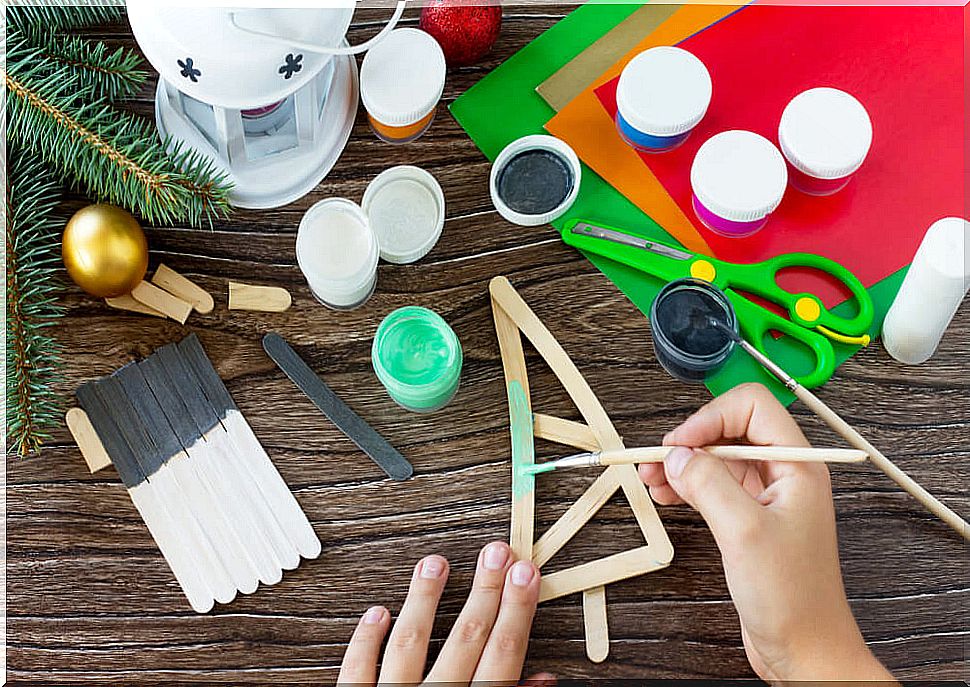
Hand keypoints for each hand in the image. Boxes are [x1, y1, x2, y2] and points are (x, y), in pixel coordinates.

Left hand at [337, 541, 550, 685]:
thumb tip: (542, 680)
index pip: (503, 655)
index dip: (517, 610)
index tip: (525, 574)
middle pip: (465, 640)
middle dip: (485, 591)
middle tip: (496, 553)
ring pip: (410, 644)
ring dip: (424, 600)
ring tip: (434, 563)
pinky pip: (358, 672)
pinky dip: (366, 641)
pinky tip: (378, 612)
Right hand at [639, 383, 893, 682]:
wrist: (805, 649)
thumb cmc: (794, 598)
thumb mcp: (745, 532)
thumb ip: (709, 484)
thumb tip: (678, 455)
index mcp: (797, 466)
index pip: (752, 407)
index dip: (711, 417)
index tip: (680, 444)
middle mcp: (783, 475)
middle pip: (730, 430)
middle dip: (690, 440)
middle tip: (656, 460)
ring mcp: (766, 498)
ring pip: (717, 458)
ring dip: (682, 463)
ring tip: (650, 477)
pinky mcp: (749, 519)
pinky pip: (713, 486)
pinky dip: (686, 485)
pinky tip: (665, 494)